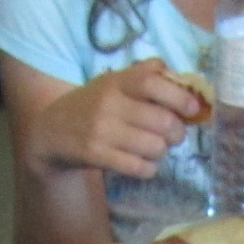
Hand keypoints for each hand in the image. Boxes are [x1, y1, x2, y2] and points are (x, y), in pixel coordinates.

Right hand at [28, 62, 203, 179]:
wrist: (51, 131)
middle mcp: (109, 103)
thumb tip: (185, 83)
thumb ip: (145, 76)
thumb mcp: (113, 82)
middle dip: (177, 132)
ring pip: (154, 146)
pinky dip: (148, 168)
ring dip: (162, 151)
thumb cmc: (92, 105)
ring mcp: (101, 130)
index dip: (179, 96)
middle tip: (175, 135)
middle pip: (161, 120)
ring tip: (155, 149)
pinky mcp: (96, 155)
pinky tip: (144, 163)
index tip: (192, 109)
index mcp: (116, 81)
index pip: (153, 82)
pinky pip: (138, 167)